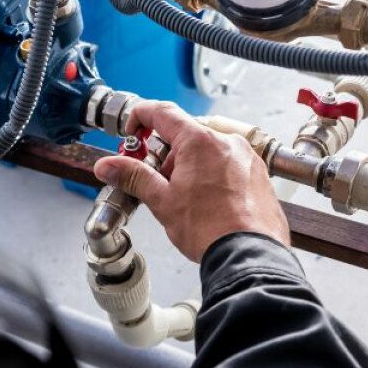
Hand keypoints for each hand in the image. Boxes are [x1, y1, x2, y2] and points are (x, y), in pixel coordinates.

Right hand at [93, 101, 289, 262]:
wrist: (248, 255)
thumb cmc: (210, 229)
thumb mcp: (162, 200)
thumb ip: (133, 177)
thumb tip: (109, 166)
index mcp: (200, 141)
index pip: (162, 112)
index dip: (140, 117)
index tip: (132, 132)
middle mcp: (227, 142)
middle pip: (186, 134)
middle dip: (166, 153)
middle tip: (156, 178)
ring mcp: (246, 157)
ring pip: (209, 149)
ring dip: (190, 164)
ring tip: (184, 197)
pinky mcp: (259, 173)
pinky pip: (229, 162)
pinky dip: (213, 173)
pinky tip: (207, 200)